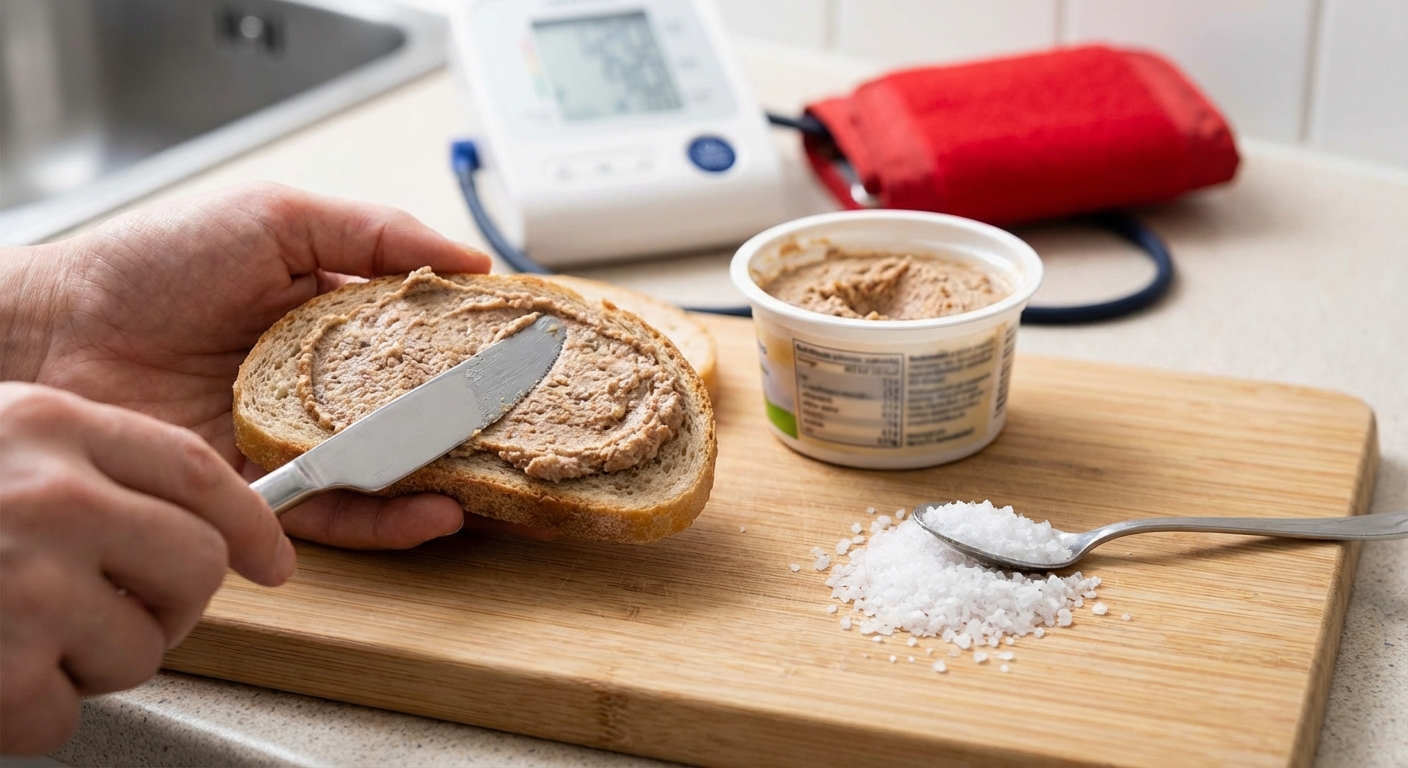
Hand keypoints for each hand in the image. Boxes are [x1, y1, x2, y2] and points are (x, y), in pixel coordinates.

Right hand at [0, 383, 294, 754]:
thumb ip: (78, 462)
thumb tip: (195, 516)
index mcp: (47, 427)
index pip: (195, 471)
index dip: (249, 522)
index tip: (272, 559)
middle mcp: (48, 498)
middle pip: (195, 567)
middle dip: (172, 603)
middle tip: (123, 610)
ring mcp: (20, 586)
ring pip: (144, 649)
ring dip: (94, 661)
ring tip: (24, 635)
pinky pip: (66, 716)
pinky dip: (28, 713)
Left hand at [1, 182, 494, 547]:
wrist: (56, 331)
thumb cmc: (156, 263)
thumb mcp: (277, 219)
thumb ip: (376, 233)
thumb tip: (474, 261)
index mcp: (332, 312)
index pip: (423, 332)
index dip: (474, 342)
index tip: (525, 349)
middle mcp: (322, 379)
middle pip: (415, 406)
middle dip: (472, 419)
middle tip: (528, 426)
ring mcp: (296, 435)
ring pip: (389, 465)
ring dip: (447, 475)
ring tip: (496, 477)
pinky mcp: (264, 488)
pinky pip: (339, 511)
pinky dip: (390, 519)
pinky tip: (435, 511)